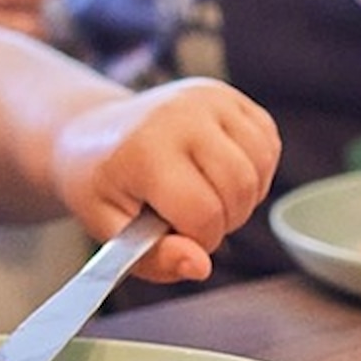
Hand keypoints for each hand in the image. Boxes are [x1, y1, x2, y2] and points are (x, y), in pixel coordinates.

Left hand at [46, 77, 278, 282]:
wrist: (91, 131)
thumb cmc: (100, 184)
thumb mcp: (109, 229)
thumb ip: (154, 257)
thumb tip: (201, 266)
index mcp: (145, 148)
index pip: (203, 213)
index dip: (198, 240)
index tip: (175, 235)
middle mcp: (181, 113)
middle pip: (238, 189)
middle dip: (224, 220)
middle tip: (191, 219)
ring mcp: (209, 98)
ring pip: (259, 168)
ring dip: (242, 198)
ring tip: (204, 197)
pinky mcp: (229, 95)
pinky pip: (268, 146)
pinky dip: (254, 172)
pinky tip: (220, 175)